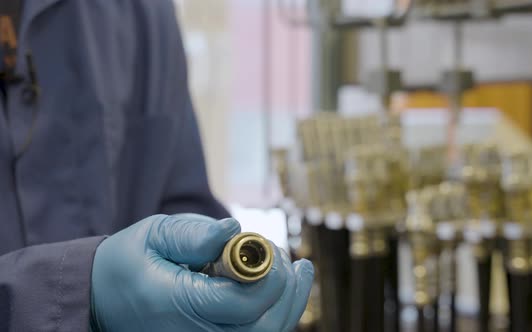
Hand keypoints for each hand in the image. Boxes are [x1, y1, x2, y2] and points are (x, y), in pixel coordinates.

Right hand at [90, 214, 313, 331]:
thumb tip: (235, 230)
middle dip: (286, 290)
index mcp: (178, 307)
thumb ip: (194, 235)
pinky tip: (283, 286)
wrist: (102, 297)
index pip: (242, 304)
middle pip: (264, 327)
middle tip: (289, 258)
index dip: (268, 276)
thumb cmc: (128, 262)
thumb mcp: (154, 235)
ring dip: (288, 302)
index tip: (269, 247)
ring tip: (298, 270)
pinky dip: (276, 312)